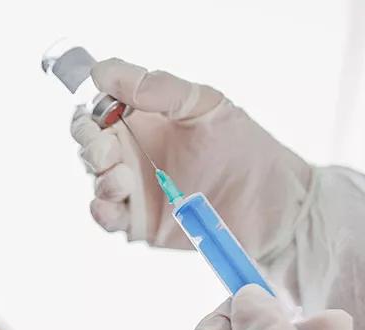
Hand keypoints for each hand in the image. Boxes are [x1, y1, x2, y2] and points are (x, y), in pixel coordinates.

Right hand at [71, 58, 309, 258]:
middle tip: (110, 149)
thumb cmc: (246, 149)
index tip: (102, 109)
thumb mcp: (206, 105)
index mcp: (145, 119)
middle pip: (88, 144)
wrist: (275, 205)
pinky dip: (102, 210)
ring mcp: (136, 189)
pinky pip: (108, 217)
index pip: (98, 109)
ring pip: (95, 180)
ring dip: (100, 178)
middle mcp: (135, 152)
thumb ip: (158, 88)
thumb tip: (103, 72)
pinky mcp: (142, 222)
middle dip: (90, 144)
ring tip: (124, 179)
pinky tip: (114, 204)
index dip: (91, 108)